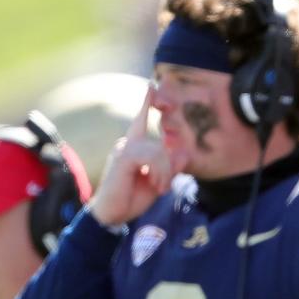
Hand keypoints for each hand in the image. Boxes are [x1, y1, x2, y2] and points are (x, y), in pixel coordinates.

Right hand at [88, 88, 187, 225]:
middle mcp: (128, 143)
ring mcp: (125, 148)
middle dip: (170, 164)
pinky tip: (155, 184)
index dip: (146, 102)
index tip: (152, 84)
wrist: (113, 214)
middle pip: (162, 143)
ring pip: (160, 151)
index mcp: (135, 146)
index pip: (141, 120)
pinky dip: (159, 172)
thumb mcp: (158, 182)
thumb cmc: (133, 197)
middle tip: (163, 186)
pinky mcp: (125, 156)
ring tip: (159, 187)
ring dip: (165, 172)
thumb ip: (171, 168)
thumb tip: (185, 154)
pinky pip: (153, 156)